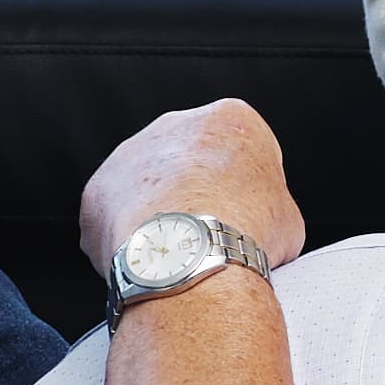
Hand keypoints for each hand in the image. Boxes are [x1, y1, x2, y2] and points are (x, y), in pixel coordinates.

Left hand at [77, 98, 306, 291]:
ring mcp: (129, 155)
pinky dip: (126, 241)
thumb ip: (269, 208)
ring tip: (175, 257)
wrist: (193, 255)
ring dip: (156, 217)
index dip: (244, 191)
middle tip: (207, 237)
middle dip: (194, 196)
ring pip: (144, 188)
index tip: (245, 219)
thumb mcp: (289, 218)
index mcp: (229, 120)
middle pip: (187, 163)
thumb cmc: (246, 233)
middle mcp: (174, 125)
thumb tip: (263, 231)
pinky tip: (146, 264)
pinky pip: (111, 219)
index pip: (240, 150)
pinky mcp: (96, 192)